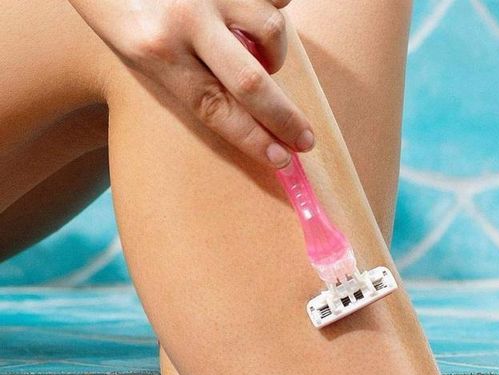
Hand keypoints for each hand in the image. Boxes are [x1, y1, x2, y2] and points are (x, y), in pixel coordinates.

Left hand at [70, 0, 313, 166]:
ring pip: (270, 29)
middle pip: (251, 82)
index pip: (214, 107)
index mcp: (154, 51)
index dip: (253, 139)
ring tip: (261, 56)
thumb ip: (188, 74)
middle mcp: (184, 21)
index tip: (281, 159)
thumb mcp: (136, 48)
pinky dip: (275, 6)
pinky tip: (262, 12)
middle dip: (285, 117)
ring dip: (274, 52)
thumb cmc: (115, 6)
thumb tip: (249, 107)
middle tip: (306, 140)